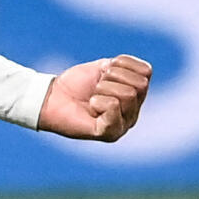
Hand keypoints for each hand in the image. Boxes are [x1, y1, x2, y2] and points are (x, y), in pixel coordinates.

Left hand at [36, 55, 151, 141]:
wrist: (52, 98)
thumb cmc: (76, 84)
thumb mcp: (103, 68)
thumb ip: (124, 68)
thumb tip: (144, 72)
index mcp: (136, 95)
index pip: (146, 71)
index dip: (122, 65)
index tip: (104, 72)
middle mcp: (134, 112)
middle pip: (140, 84)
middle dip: (113, 78)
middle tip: (97, 86)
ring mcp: (124, 125)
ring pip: (128, 94)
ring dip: (104, 89)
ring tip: (92, 97)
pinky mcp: (110, 134)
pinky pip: (114, 106)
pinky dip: (99, 101)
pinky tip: (91, 107)